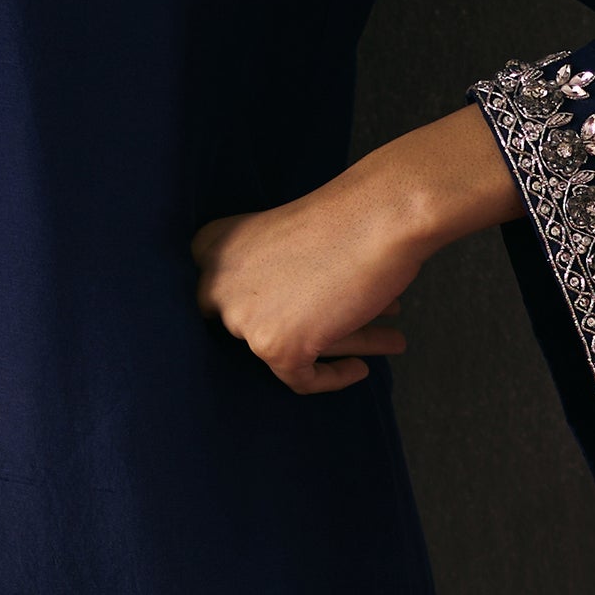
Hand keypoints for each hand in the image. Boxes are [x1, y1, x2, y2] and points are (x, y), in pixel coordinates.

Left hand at [193, 104, 520, 396]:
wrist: (383, 214)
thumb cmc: (347, 215)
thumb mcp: (283, 237)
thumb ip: (268, 273)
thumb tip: (281, 310)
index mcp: (210, 247)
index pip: (220, 297)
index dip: (262, 309)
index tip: (296, 318)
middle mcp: (214, 284)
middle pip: (255, 325)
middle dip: (302, 328)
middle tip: (336, 331)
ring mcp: (241, 318)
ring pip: (287, 348)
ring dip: (338, 345)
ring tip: (383, 341)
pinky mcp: (275, 348)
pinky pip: (301, 380)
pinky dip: (334, 376)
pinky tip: (359, 368)